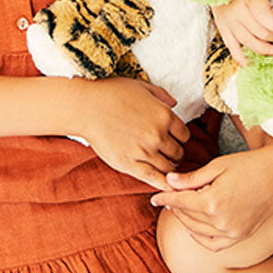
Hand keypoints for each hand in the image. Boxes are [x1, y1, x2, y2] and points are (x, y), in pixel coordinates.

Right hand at [75, 77, 189, 189]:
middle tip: (167, 154)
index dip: (180, 137)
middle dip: (175, 153)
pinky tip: (166, 186)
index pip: (185, 135)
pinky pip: (153, 178)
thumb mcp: (141, 87)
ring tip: (162, 165)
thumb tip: (175, 104)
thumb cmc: (112, 93)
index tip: (173, 139)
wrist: (87, 107)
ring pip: (168, 167)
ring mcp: (144, 151)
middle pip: (178, 152)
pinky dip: (163, 184)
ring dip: (168, 168)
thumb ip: (161, 96)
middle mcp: (158, 134)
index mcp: (164, 115)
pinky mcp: (129, 164)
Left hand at [150, 143, 272, 249]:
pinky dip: (201, 238)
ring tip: (180, 208)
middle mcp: (220, 221)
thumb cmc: (249, 164)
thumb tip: (169, 181)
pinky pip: (214, 245)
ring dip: (185, 220)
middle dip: (174, 206)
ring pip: (197, 230)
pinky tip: (194, 228)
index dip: (164, 197)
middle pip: (187, 215)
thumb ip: (192, 177)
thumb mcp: (218, 165)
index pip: (179, 201)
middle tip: (167, 197)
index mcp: (212, 200)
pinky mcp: (241, 236)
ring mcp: (231, 231)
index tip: (154, 196)